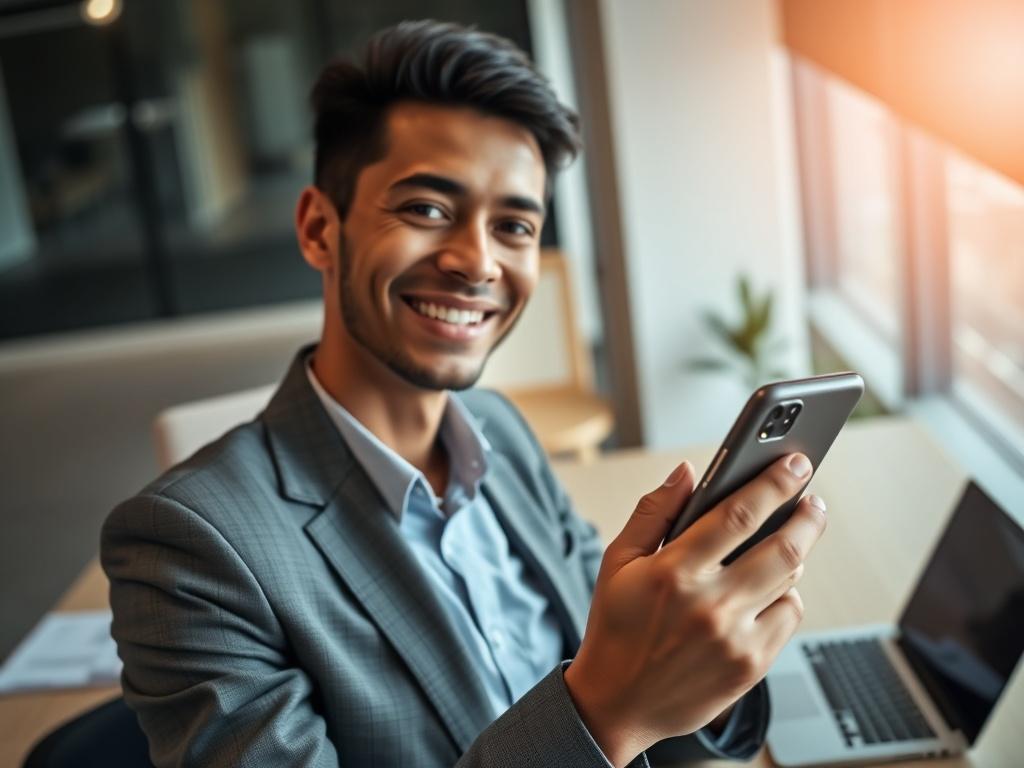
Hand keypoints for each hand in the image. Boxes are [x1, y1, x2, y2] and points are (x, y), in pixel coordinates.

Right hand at [564, 454, 825, 766]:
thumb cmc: (616, 626)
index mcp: (673, 571)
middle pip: (783, 547)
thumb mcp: (618, 562)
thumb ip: (654, 511)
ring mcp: (735, 638)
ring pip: (790, 580)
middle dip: (808, 515)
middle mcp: (709, 604)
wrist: (616, 702)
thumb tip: (687, 472)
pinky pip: (789, 616)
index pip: (738, 514)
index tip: (795, 463)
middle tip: (814, 500)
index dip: (774, 483)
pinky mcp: (751, 665)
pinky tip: (770, 588)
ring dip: (798, 552)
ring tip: (792, 538)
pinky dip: (786, 594)